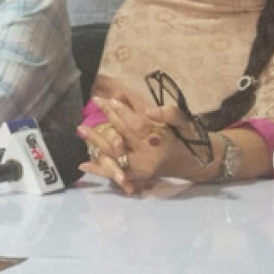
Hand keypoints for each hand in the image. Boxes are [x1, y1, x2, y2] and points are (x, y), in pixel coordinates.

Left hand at [77, 96, 202, 194]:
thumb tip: (149, 111)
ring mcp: (140, 169)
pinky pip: (115, 172)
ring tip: (80, 128)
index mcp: (160, 142)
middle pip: (122, 136)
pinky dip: (100, 169)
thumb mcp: (184, 123)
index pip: (137, 125)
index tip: (111, 98)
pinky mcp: (136, 175)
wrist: (193, 163)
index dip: (123, 112)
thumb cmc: (188, 138)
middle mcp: (147, 157)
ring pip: (114, 155)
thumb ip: (169, 114)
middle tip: (95, 101)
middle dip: (108, 118)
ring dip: (97, 142)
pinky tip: (83, 165)